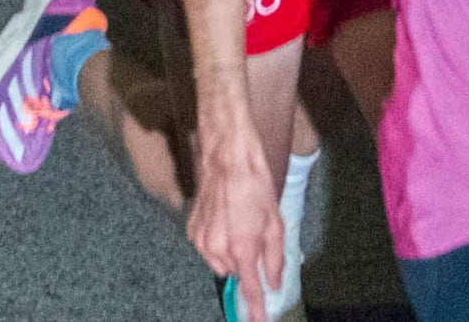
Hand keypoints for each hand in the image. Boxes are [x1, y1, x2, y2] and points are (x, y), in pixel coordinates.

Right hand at [186, 126, 288, 290]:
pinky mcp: (192, 232)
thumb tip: (273, 283)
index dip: (256, 310)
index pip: (250, 290)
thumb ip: (275, 259)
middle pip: (236, 274)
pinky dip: (218, 244)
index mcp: (243, 247)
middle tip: (254, 236)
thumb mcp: (276, 224)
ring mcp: (202, 240)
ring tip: (238, 225)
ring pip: (221, 264)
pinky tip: (225, 222)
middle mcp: (219, 248)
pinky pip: (208, 251)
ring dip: (231, 254)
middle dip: (247, 262)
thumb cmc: (255, 188)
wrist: (229, 161)